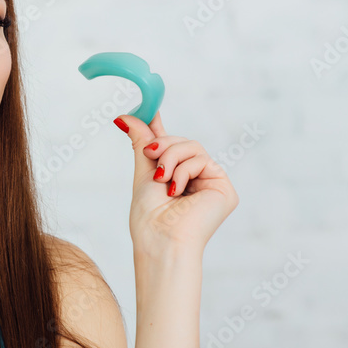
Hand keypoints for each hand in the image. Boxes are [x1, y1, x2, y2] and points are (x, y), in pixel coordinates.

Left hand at [113, 111, 238, 257]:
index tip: (148, 107)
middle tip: (151, 156)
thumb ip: (142, 143)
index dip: (159, 128)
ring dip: (171, 158)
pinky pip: (202, 159)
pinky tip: (177, 191)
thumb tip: (124, 117)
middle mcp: (195, 180)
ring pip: (192, 147)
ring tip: (163, 180)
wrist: (161, 240)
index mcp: (176, 178)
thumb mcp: (143, 173)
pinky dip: (184, 170)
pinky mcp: (223, 188)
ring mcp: (210, 183)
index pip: (171, 147)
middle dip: (163, 146)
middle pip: (182, 142)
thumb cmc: (149, 217)